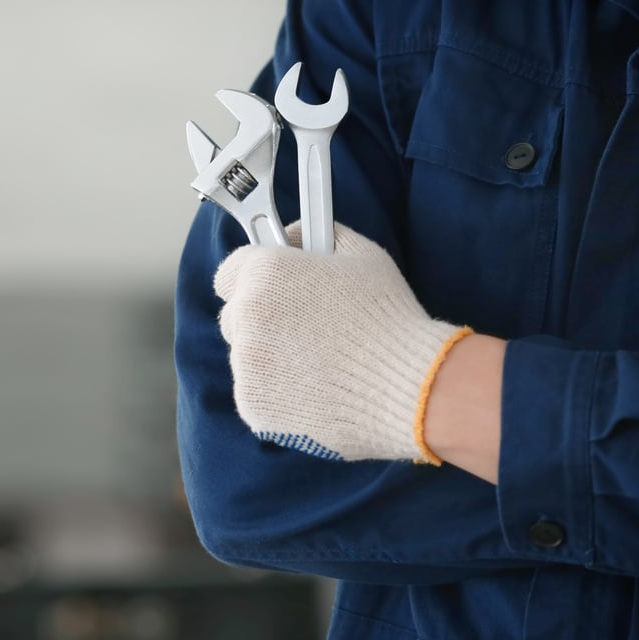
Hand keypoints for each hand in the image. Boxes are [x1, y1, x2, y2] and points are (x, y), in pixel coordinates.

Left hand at [214, 223, 469, 462]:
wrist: (409, 387)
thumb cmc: (389, 317)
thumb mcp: (361, 254)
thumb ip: (316, 235)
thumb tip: (290, 235)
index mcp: (265, 272)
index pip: (229, 273)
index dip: (253, 282)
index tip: (272, 293)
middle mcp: (246, 315)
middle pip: (234, 317)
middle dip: (261, 322)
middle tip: (306, 331)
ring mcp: (246, 364)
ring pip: (246, 359)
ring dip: (271, 360)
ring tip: (321, 365)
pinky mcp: (253, 405)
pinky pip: (256, 394)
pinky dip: (277, 395)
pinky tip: (317, 390)